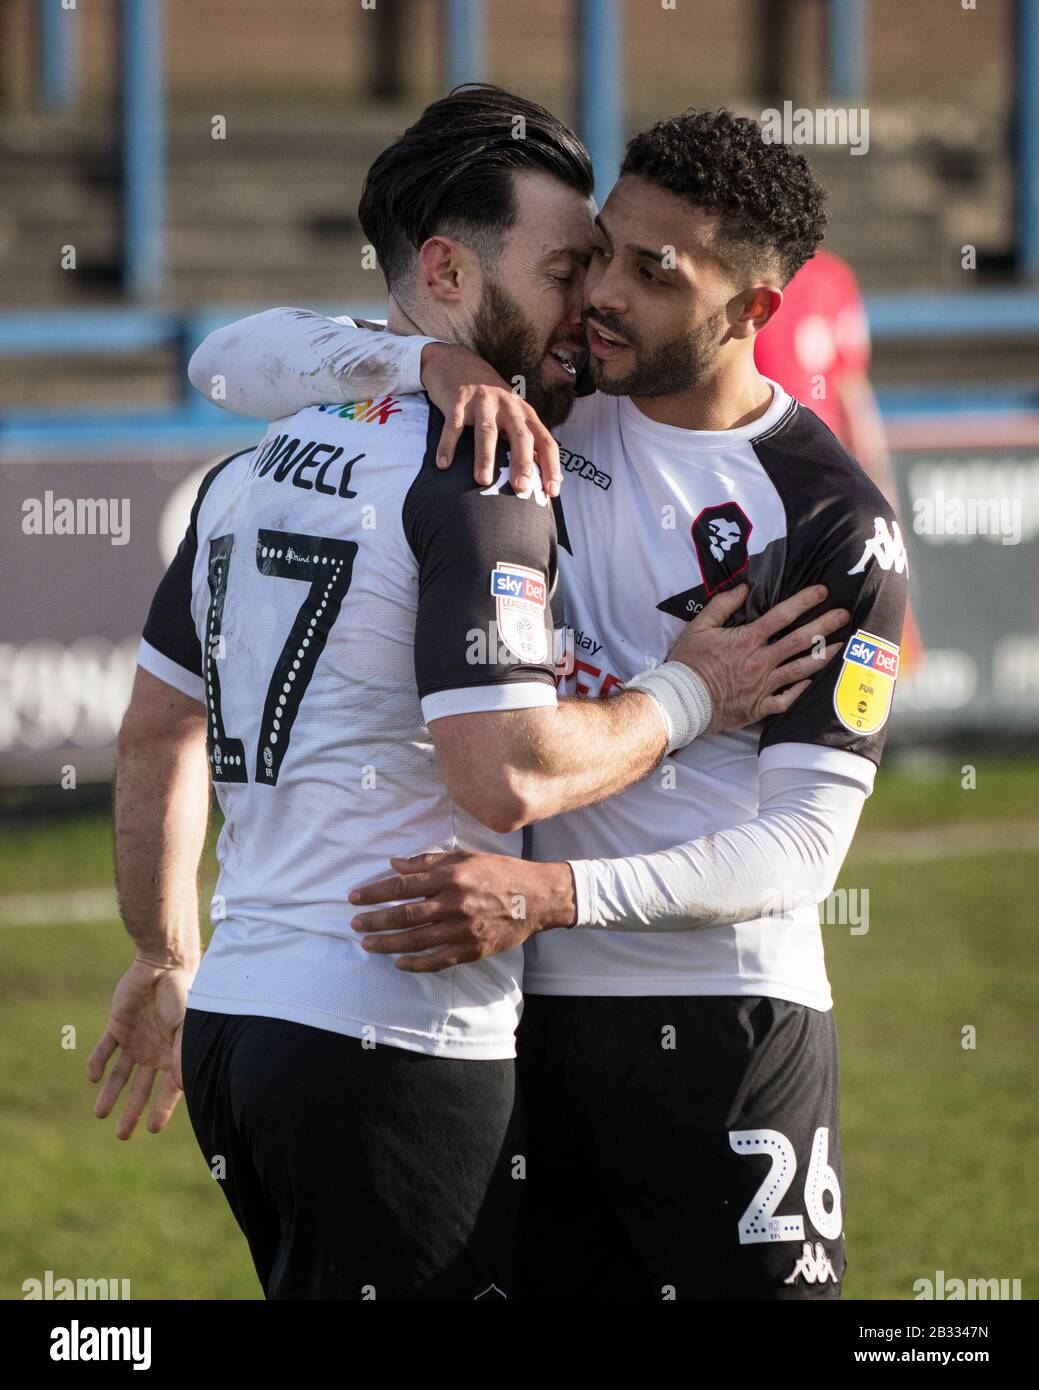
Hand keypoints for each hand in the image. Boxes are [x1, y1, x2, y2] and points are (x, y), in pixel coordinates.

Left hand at [88, 956, 195, 1138]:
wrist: (163, 965)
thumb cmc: (182, 994)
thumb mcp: (186, 1025)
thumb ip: (182, 1054)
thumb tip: (181, 1086)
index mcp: (174, 1054)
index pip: (168, 1089)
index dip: (162, 1109)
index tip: (152, 1129)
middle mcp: (154, 1052)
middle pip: (140, 1088)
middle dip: (132, 1111)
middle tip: (122, 1136)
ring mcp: (135, 1040)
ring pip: (120, 1074)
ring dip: (110, 1093)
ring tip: (99, 1114)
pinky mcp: (117, 1027)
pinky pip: (104, 1050)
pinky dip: (97, 1063)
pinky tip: (94, 1077)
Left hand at [348, 852, 576, 971]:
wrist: (537, 898)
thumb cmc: (499, 873)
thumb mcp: (465, 858)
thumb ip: (428, 862)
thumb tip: (394, 863)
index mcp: (451, 877)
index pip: (403, 886)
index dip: (375, 893)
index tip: (354, 898)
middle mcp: (454, 903)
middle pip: (404, 915)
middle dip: (375, 920)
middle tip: (354, 923)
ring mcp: (463, 929)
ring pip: (417, 940)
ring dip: (388, 944)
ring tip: (368, 944)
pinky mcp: (472, 949)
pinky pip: (438, 960)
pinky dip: (416, 964)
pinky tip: (399, 963)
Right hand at [420, 343, 561, 496]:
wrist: (457, 362)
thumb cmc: (490, 400)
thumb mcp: (513, 415)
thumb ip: (530, 443)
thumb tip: (552, 479)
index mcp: (525, 414)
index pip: (545, 441)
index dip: (551, 465)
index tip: (552, 491)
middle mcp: (508, 406)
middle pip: (520, 436)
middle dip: (522, 462)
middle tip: (521, 487)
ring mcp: (482, 401)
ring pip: (487, 431)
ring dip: (485, 457)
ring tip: (483, 481)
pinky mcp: (458, 400)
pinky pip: (454, 426)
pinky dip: (448, 445)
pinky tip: (443, 465)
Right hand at [669, 583, 848, 732]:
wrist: (681, 700)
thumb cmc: (688, 663)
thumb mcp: (699, 627)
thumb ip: (722, 605)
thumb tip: (743, 587)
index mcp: (747, 640)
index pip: (782, 615)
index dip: (804, 601)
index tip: (822, 592)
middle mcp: (761, 661)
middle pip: (800, 641)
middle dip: (825, 626)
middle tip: (844, 615)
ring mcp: (763, 685)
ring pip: (801, 670)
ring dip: (823, 657)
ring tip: (841, 647)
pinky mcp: (759, 706)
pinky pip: (787, 700)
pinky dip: (802, 691)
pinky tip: (813, 683)